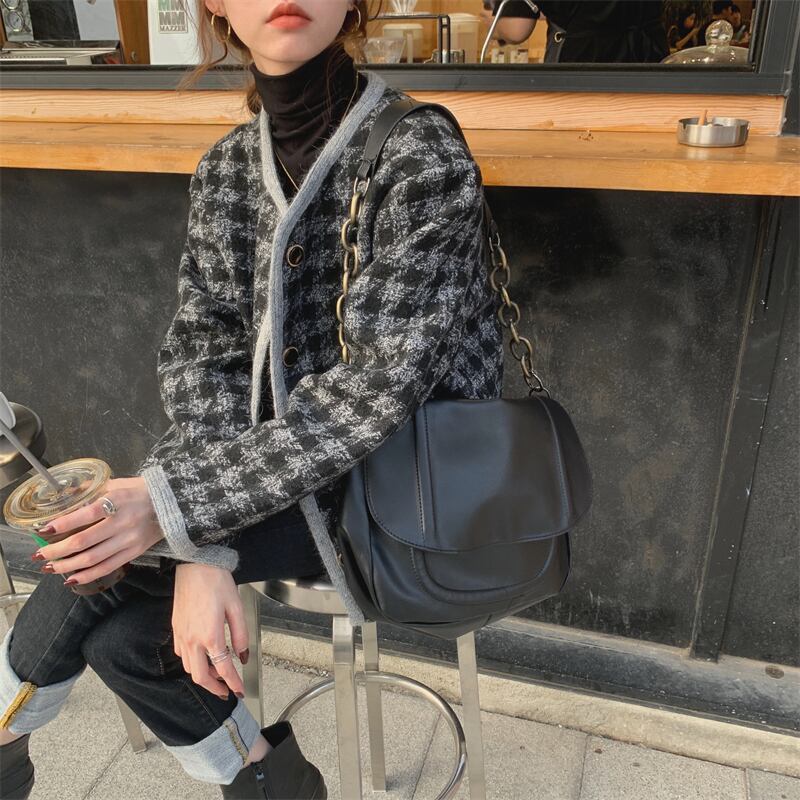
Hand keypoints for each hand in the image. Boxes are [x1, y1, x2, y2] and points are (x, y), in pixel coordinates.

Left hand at [33, 477, 164, 586]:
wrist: (173, 503)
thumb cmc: (141, 490)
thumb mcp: (117, 483)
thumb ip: (91, 490)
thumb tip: (65, 494)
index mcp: (116, 500)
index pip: (83, 515)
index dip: (60, 524)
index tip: (42, 529)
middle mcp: (122, 522)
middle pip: (82, 542)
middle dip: (56, 550)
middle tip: (38, 553)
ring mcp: (129, 539)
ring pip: (92, 559)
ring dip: (66, 565)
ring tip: (49, 567)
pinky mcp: (135, 552)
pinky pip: (107, 567)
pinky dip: (87, 575)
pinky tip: (71, 578)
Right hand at [172, 563, 248, 700]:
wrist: (195, 565)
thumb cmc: (216, 582)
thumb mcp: (237, 607)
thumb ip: (241, 635)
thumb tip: (243, 656)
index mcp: (211, 636)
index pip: (223, 669)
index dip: (233, 683)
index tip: (239, 691)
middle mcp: (192, 639)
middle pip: (200, 676)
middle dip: (214, 688)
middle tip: (226, 691)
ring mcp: (181, 634)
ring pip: (188, 667)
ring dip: (202, 676)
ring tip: (217, 675)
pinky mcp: (176, 628)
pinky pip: (181, 654)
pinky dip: (192, 662)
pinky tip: (202, 657)